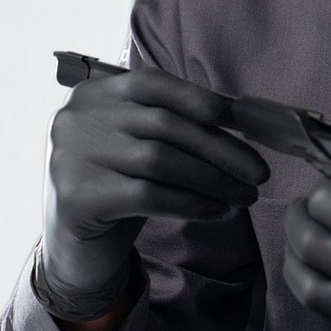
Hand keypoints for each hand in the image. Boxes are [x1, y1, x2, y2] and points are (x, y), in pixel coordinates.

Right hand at [39, 66, 269, 320]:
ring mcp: (71, 156)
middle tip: (259, 173)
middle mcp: (76, 118)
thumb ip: (172, 125)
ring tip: (244, 197)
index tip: (240, 123)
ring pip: (160, 161)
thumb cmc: (118, 188)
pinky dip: (192, 203)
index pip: (153, 83)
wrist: (75, 247)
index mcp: (93, 94)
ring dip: (213, 180)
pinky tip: (216, 211)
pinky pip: (149, 195)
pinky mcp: (77, 197)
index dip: (200, 99)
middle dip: (221, 149)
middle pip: (164, 125)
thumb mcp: (138, 146)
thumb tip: (238, 116)